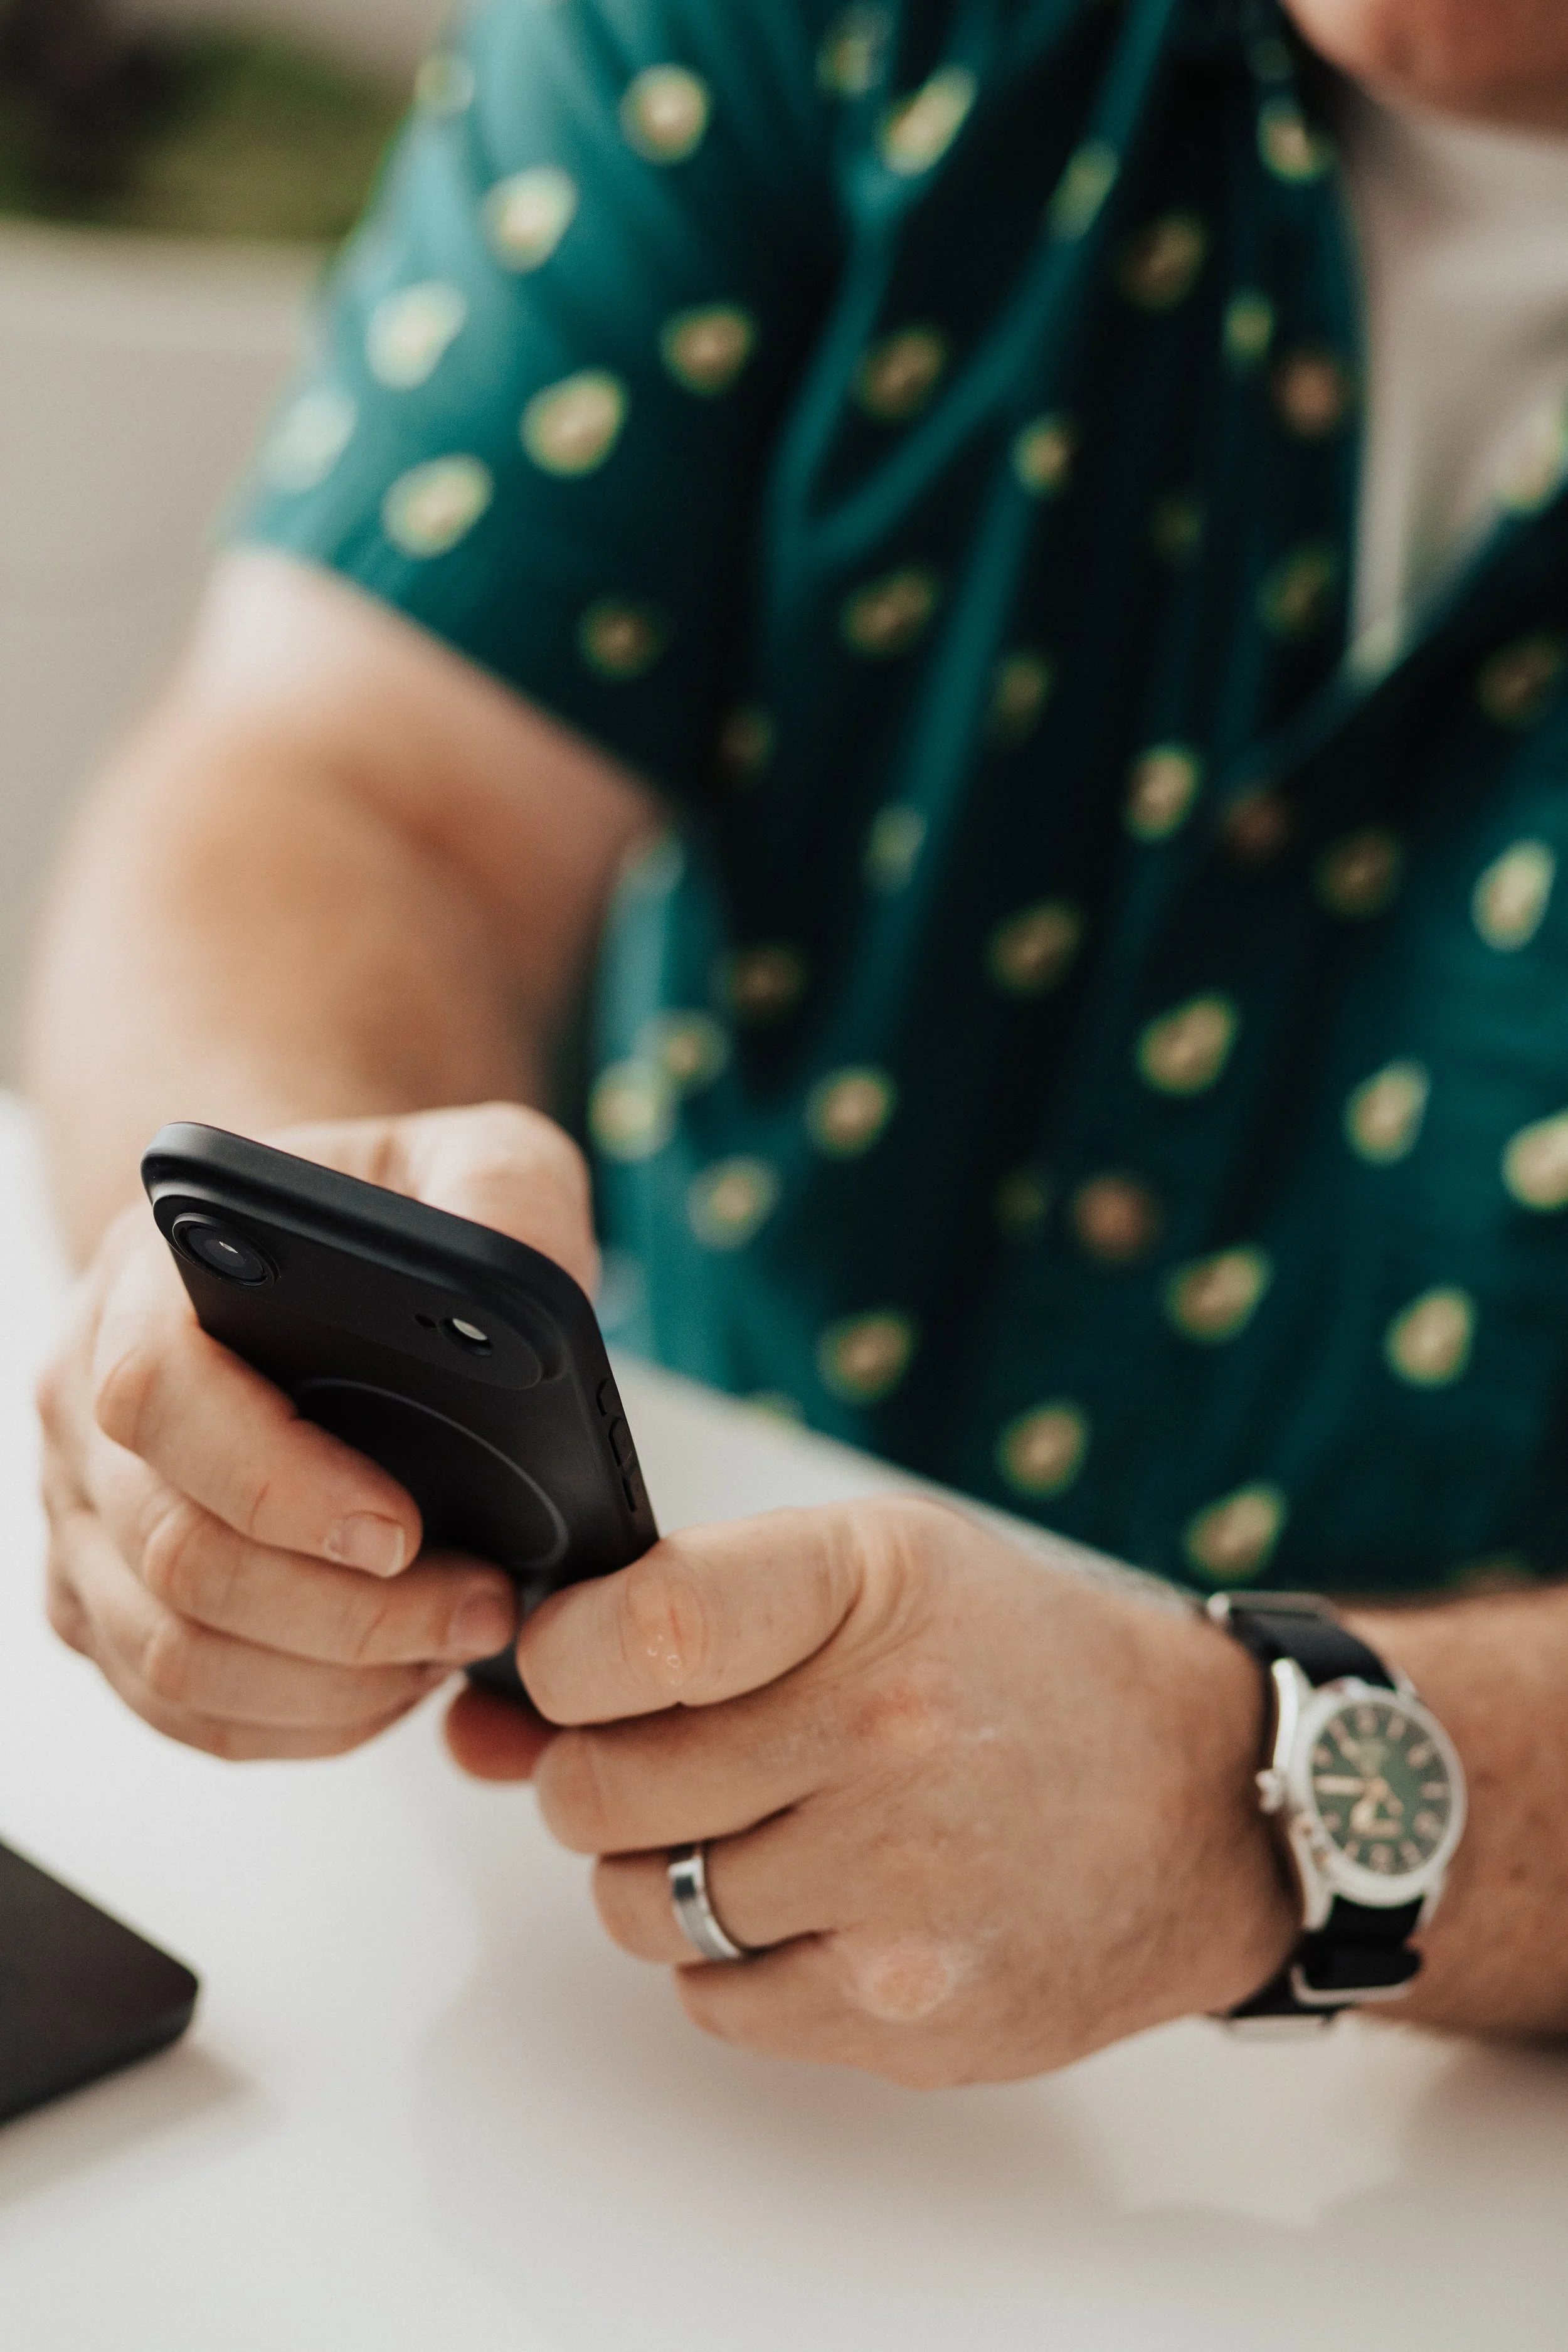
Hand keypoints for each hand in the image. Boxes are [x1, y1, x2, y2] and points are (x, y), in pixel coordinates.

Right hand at [38, 1101, 595, 1760]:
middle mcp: (84, 1405)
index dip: (276, 1480)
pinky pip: (183, 1708)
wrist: (315, 1271)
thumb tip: (509, 1260)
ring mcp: (85, 1519)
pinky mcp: (106, 1607)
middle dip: (345, 1612)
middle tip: (480, 1606)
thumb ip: (502, 1190)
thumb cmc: (386, 1220)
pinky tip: (394, 1680)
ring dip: (332, 1680)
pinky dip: (300, 1721)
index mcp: (147, 1283)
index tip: (404, 1526)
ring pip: (175, 1655)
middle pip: (174, 1555)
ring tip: (451, 1643)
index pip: (157, 1392)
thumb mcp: (479, 1161)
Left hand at [447, 1498, 1297, 2084]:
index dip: (560, 1660)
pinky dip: (737, 1957)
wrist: (1199, 1797)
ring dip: (666, 1873)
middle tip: (679, 1759)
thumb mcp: (865, 1574)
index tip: (568, 1668)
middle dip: (601, 1778)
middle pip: (598, 1790)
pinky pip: (710, 2000)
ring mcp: (900, 1885)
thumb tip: (476, 1727)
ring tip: (775, 1825)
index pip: (638, 1629)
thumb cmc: (1012, 1665)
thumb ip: (666, 1627)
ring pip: (637, 1906)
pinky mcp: (906, 2010)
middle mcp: (886, 1732)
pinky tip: (828, 1899)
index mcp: (866, 1587)